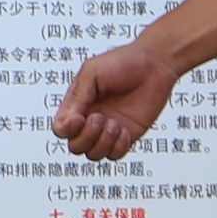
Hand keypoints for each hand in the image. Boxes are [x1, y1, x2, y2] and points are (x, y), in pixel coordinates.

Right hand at [51, 42, 179, 161]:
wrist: (155, 65)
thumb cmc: (123, 62)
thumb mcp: (92, 72)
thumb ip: (78, 96)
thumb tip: (69, 120)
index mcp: (77, 104)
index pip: (61, 128)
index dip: (67, 130)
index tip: (79, 118)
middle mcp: (90, 119)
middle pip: (76, 146)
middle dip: (87, 137)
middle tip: (100, 118)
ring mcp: (108, 130)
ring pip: (94, 154)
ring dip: (103, 142)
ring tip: (115, 123)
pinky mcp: (126, 136)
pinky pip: (115, 155)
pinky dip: (118, 147)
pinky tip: (125, 130)